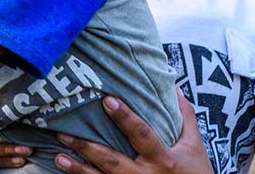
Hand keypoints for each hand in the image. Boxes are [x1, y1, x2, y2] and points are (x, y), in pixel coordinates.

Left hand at [55, 90, 211, 173]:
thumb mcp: (195, 148)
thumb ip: (185, 118)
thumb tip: (176, 89)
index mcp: (164, 159)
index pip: (142, 134)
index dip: (125, 117)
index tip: (107, 100)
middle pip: (112, 161)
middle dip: (87, 147)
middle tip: (63, 133)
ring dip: (79, 170)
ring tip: (58, 157)